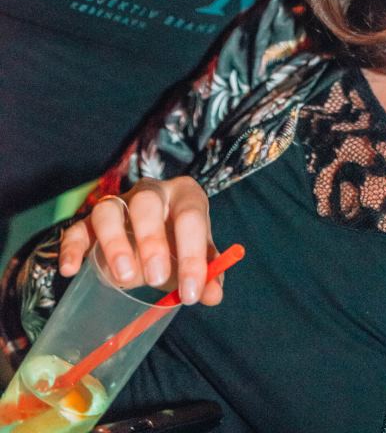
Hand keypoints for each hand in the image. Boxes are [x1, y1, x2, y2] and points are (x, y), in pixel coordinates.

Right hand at [59, 177, 221, 305]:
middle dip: (151, 240)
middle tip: (156, 278)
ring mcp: (118, 204)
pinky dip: (71, 247)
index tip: (191, 292)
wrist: (154, 237)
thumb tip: (213, 294)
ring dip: (114, 243)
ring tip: (123, 278)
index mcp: (185, 195)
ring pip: (108, 209)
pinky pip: (76, 228)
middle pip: (146, 202)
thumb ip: (208, 275)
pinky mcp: (90, 222)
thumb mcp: (196, 257)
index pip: (191, 216)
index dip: (192, 254)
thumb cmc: (178, 244)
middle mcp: (151, 192)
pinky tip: (70, 270)